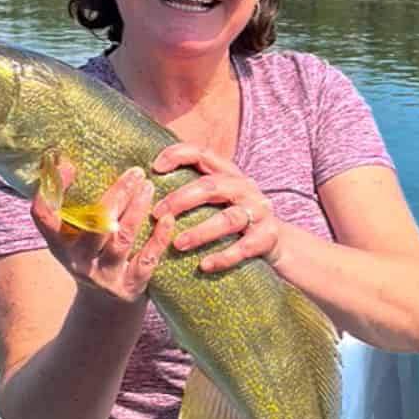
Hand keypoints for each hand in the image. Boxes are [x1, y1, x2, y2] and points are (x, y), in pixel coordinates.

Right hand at [32, 162, 175, 302]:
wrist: (106, 308)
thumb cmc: (93, 257)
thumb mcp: (75, 238)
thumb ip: (76, 206)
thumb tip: (73, 158)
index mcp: (59, 244)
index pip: (43, 215)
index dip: (52, 188)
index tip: (69, 165)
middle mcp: (78, 261)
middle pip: (93, 225)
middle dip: (116, 195)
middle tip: (135, 172)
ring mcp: (105, 276)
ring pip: (121, 239)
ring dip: (137, 210)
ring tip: (149, 186)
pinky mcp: (130, 287)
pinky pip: (146, 260)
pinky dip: (158, 238)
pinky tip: (167, 218)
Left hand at [150, 143, 281, 273]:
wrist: (275, 240)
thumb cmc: (232, 216)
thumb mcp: (216, 197)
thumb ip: (191, 189)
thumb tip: (144, 186)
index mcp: (228, 173)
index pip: (203, 154)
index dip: (179, 155)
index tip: (155, 167)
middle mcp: (245, 187)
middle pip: (212, 187)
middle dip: (181, 199)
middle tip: (157, 214)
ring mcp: (258, 212)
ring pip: (228, 219)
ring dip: (200, 232)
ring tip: (178, 244)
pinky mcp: (266, 237)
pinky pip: (244, 248)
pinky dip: (223, 257)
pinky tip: (204, 265)